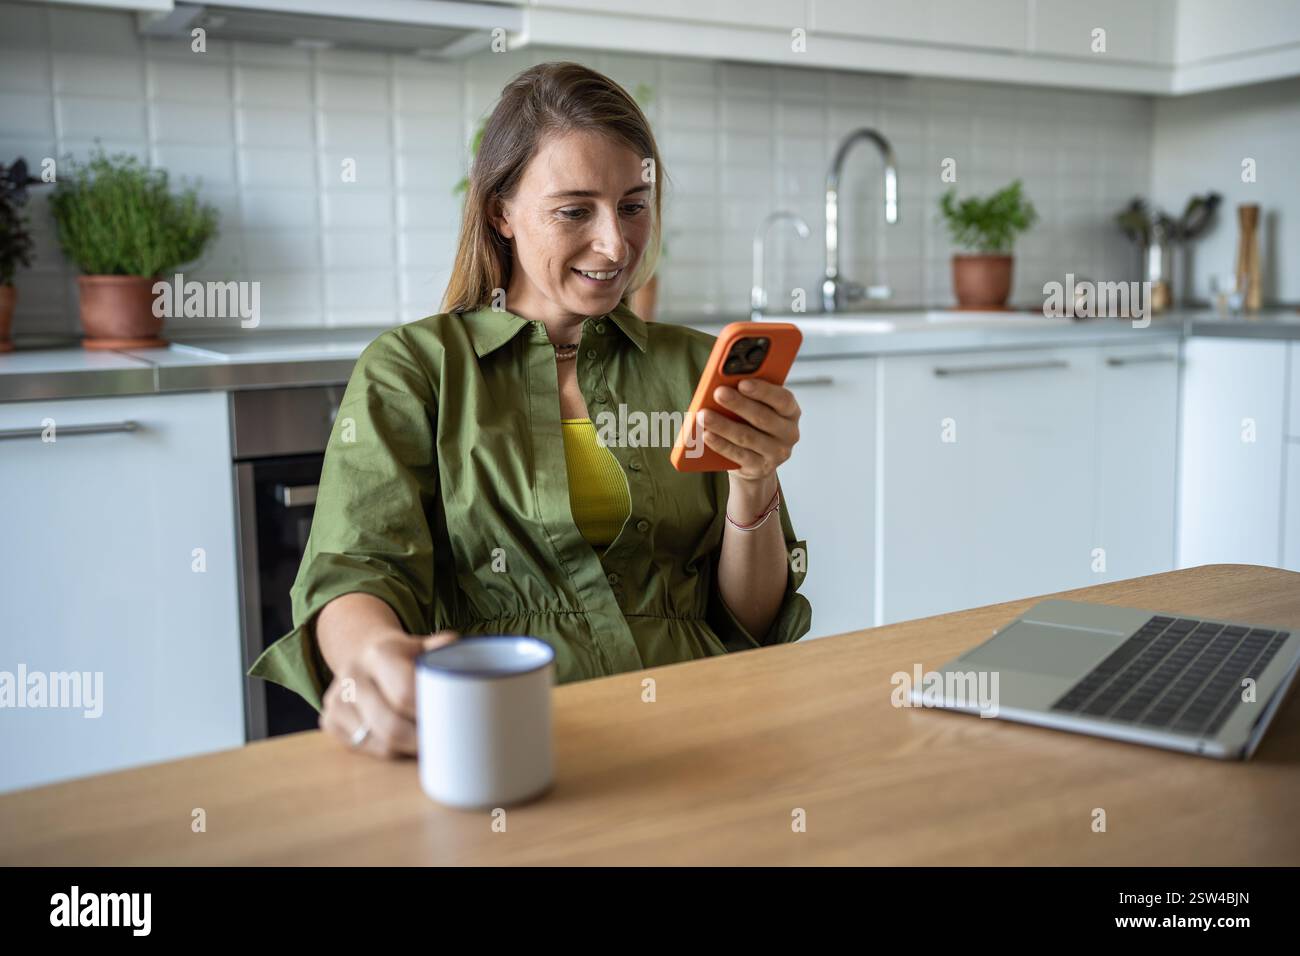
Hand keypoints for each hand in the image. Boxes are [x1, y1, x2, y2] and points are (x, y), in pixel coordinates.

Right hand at [319, 629, 458, 758]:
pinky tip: (403, 742)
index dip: (429, 713)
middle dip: (421, 740)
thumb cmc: (404, 655)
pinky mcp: (328, 719)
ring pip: (379, 743)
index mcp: (380, 652)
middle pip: (391, 726)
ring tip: (429, 746)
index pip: (405, 693)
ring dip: (408, 750)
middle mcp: (353, 674)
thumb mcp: (424, 645)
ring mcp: (336, 699)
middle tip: (444, 745)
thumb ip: (445, 650)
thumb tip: (466, 661)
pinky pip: (364, 748)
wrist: (362, 650)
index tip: (452, 724)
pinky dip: (389, 751)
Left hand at [697, 378, 800, 482]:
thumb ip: (748, 395)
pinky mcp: (760, 468)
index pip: (782, 399)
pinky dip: (721, 444)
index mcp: (791, 412)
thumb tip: (725, 385)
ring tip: (704, 415)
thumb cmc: (753, 424)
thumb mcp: (757, 407)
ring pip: (747, 437)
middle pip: (762, 418)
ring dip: (723, 425)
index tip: (742, 383)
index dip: (763, 391)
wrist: (755, 461)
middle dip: (738, 404)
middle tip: (718, 393)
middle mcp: (789, 433)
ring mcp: (776, 453)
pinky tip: (707, 434)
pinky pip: (738, 455)